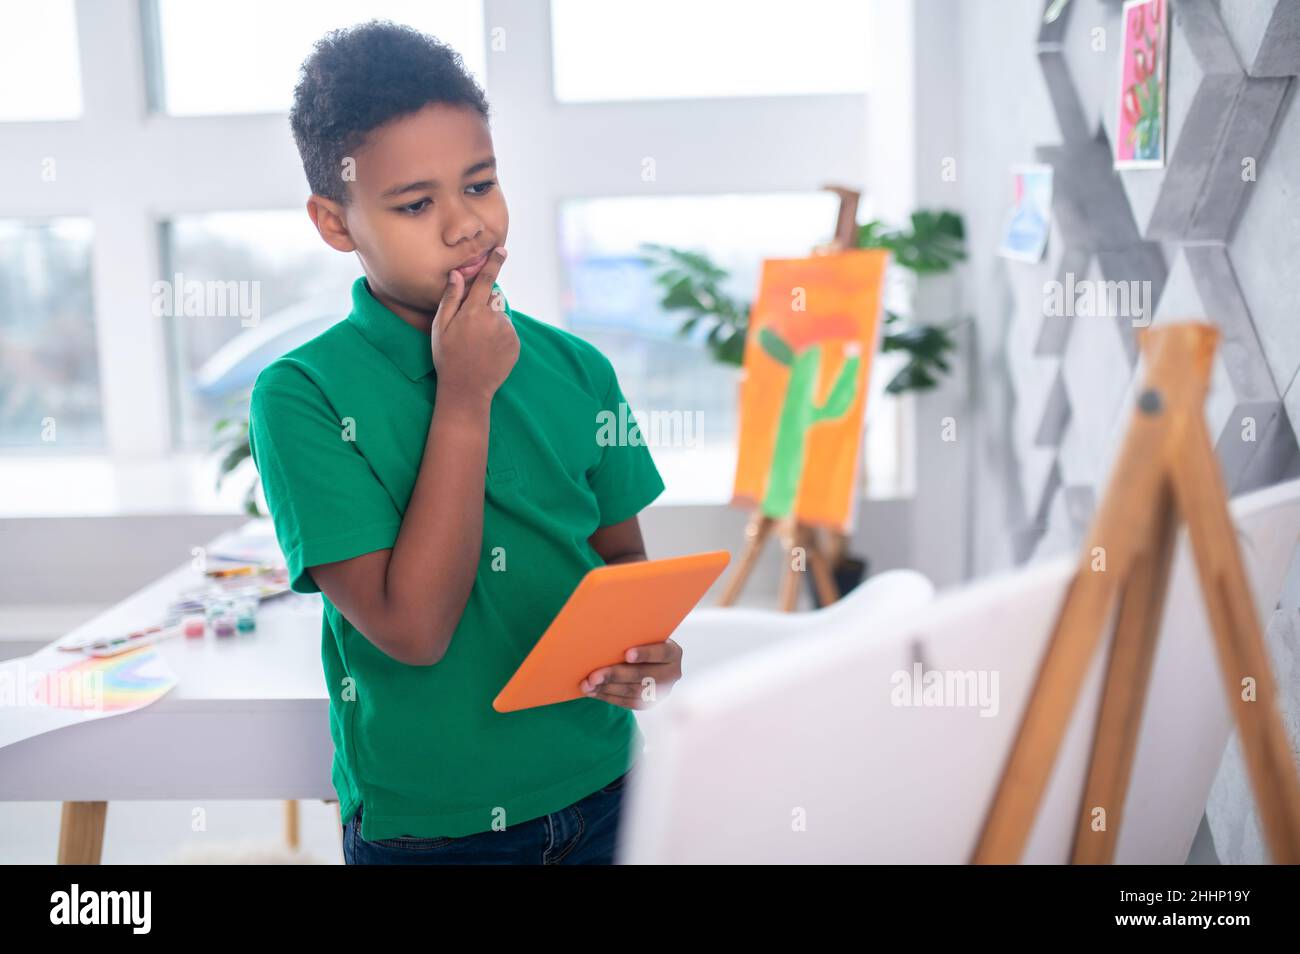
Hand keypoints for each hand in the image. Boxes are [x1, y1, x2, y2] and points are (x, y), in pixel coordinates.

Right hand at [430, 247, 518, 403]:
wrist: (467, 389)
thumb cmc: (447, 357)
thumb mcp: (440, 327)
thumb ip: (450, 299)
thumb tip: (458, 274)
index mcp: (473, 312)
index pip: (486, 280)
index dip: (494, 263)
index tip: (502, 250)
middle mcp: (493, 319)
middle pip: (493, 300)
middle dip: (483, 307)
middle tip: (469, 331)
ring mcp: (507, 332)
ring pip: (500, 317)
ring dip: (492, 324)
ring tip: (478, 345)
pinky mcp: (515, 344)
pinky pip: (508, 332)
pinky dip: (500, 337)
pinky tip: (487, 352)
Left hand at [580, 639, 681, 709]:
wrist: (649, 658)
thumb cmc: (641, 640)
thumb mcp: (644, 635)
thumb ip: (633, 634)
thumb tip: (604, 631)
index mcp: (673, 653)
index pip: (661, 653)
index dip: (645, 654)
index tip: (627, 654)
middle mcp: (672, 673)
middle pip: (643, 676)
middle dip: (616, 676)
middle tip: (593, 676)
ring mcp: (662, 691)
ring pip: (633, 692)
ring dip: (607, 689)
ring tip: (588, 685)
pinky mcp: (649, 703)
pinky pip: (627, 703)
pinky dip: (608, 697)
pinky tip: (593, 691)